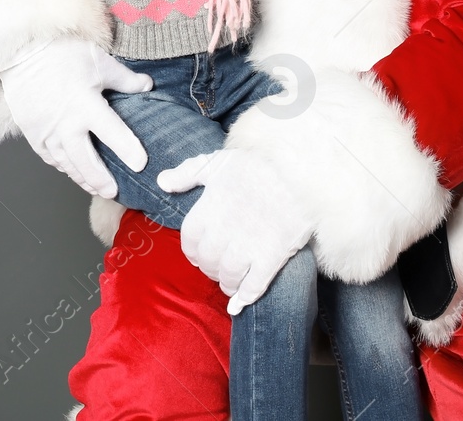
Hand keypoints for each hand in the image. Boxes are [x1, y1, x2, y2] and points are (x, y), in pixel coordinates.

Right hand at [0, 37, 152, 199]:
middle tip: (113, 192)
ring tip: (95, 188)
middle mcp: (65, 124)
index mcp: (85, 105)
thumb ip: (125, 79)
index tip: (141, 164)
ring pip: (67, 163)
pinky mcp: (33, 133)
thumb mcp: (99, 61)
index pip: (113, 134)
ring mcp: (47, 131)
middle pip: (86, 161)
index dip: (128, 150)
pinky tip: (71, 171)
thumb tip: (147, 85)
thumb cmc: (61, 53)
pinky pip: (49, 157)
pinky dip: (62, 167)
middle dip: (101, 180)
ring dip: (82, 178)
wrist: (21, 52)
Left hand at [158, 149, 312, 314]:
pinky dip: (245, 297)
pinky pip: (254, 286)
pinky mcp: (272, 256)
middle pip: (207, 262)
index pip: (190, 242)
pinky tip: (240, 303)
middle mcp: (224, 231)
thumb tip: (162, 182)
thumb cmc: (258, 163)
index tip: (200, 253)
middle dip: (210, 268)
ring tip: (230, 281)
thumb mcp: (218, 161)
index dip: (193, 250)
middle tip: (217, 267)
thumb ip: (187, 173)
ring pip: (228, 277)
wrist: (300, 171)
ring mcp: (248, 246)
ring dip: (226, 283)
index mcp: (208, 209)